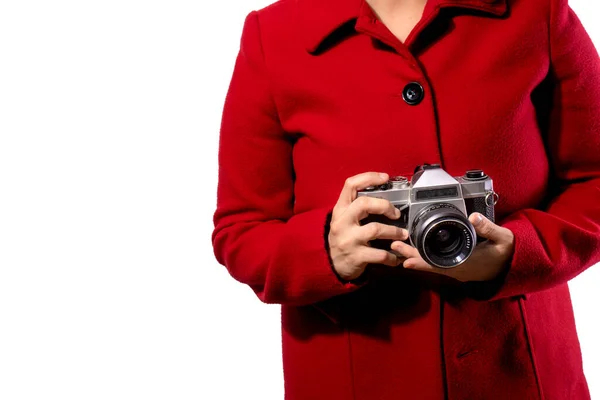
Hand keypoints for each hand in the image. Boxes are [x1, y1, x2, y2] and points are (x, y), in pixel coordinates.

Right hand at [328, 172, 408, 280]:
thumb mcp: (344, 219)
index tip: (385, 177)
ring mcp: (348, 240)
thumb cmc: (342, 237)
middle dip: (385, 206)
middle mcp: (342, 222)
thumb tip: (384, 195)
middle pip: (364, 204)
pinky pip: (380, 254)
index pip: (350, 185)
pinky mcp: (356, 256)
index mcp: (340, 210)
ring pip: (375, 229)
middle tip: (396, 214)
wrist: (330, 264)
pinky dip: (392, 256)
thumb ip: (357, 207)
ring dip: (394, 232)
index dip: (368, 177)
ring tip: (402, 234)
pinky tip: (395, 257)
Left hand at [390, 213, 514, 281]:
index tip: (406, 258)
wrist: (513, 266)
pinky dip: (424, 260)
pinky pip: (436, 265)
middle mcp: (458, 268)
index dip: (422, 261)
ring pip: (431, 264)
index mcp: (467, 262)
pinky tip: (413, 255)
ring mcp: (457, 269)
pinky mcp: (457, 268)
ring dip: (415, 257)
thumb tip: (474, 216)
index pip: (440, 263)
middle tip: (394, 246)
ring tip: (398, 249)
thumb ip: (489, 227)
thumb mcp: (503, 238)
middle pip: (430, 264)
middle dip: (411, 255)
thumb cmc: (507, 252)